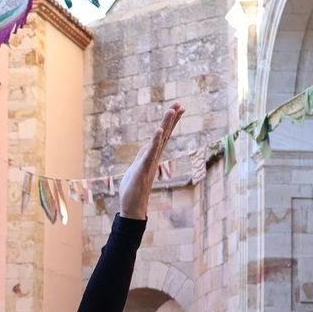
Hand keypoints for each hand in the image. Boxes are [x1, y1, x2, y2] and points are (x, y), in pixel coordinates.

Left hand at [119, 102, 183, 219]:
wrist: (132, 208)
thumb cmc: (134, 190)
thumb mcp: (137, 168)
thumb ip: (143, 157)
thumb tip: (148, 147)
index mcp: (152, 156)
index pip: (163, 136)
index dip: (170, 122)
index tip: (177, 108)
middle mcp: (154, 158)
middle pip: (165, 135)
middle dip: (172, 119)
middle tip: (180, 104)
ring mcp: (150, 163)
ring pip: (159, 141)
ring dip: (165, 125)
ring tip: (172, 110)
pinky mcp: (143, 169)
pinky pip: (150, 153)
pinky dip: (154, 142)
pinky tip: (159, 131)